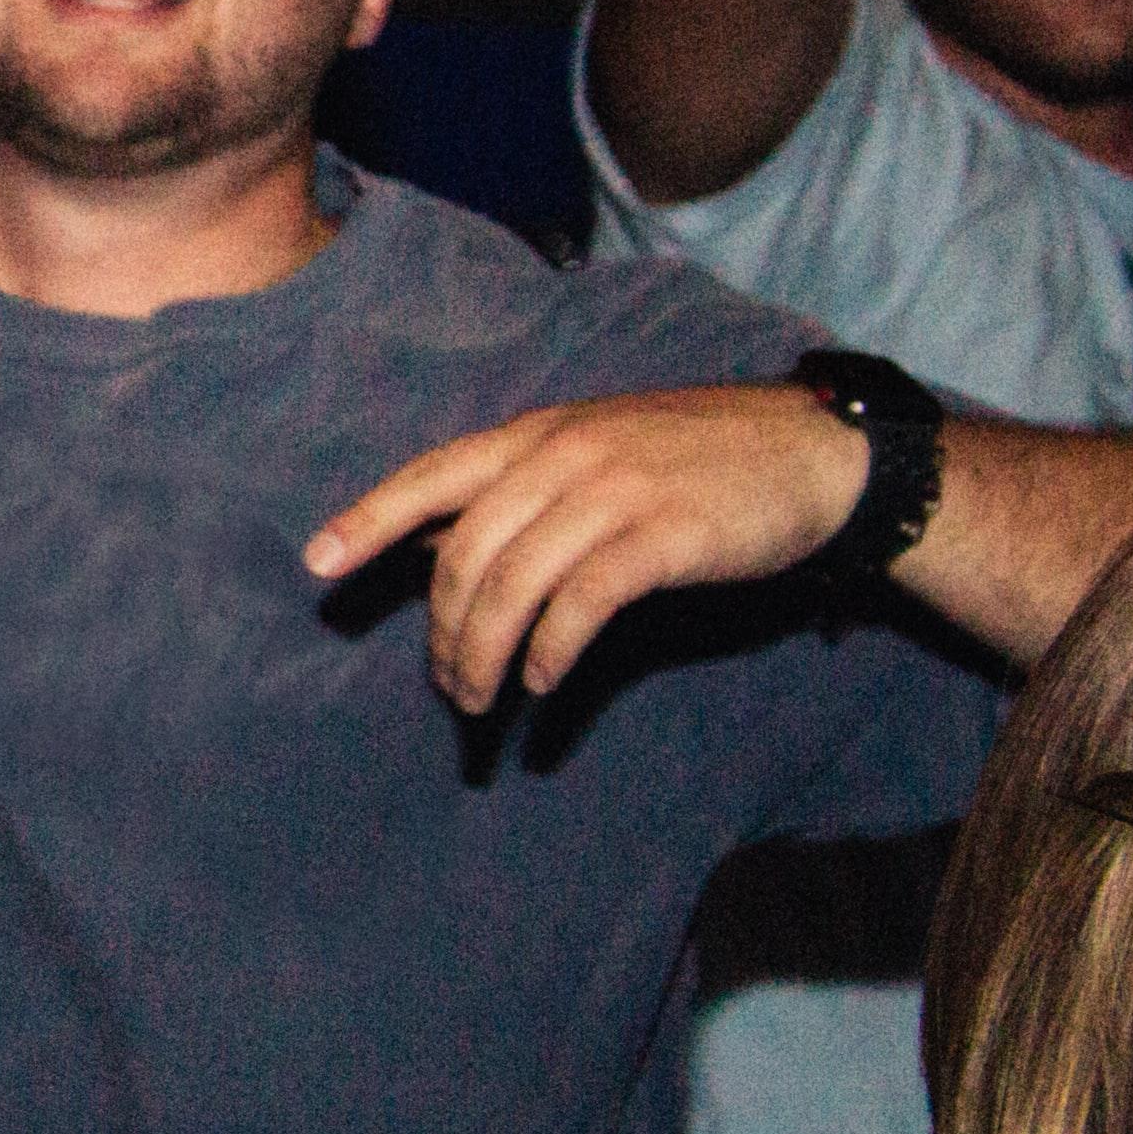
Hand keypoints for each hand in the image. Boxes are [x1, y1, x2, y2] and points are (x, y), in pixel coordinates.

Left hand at [301, 383, 867, 709]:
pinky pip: (582, 602)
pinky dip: (551, 650)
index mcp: (539, 433)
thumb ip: (520, 492)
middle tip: (449, 684)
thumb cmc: (697, 462)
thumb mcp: (597, 453)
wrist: (814, 455)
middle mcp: (564, 456)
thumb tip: (437, 544)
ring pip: (513, 583)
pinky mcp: (663, 536)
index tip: (318, 564)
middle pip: (466, 552)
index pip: (431, 474)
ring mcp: (613, 492)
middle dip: (444, 628)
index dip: (368, 518)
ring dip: (487, 654)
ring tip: (484, 699)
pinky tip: (544, 682)